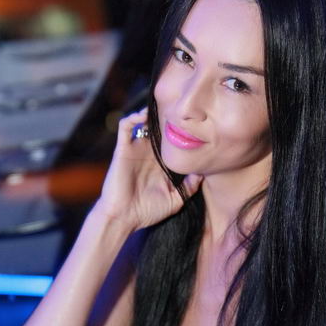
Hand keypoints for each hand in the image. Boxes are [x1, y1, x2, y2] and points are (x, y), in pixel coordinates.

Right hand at [96, 107, 203, 229]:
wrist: (122, 218)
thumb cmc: (147, 212)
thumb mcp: (175, 200)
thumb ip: (189, 187)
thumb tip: (203, 172)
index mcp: (163, 164)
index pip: (174, 142)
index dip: (183, 132)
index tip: (198, 124)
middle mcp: (150, 154)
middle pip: (161, 128)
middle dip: (170, 117)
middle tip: (182, 109)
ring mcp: (136, 150)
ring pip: (144, 123)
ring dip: (152, 113)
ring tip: (164, 107)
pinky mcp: (123, 149)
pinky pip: (125, 127)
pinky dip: (133, 117)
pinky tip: (144, 115)